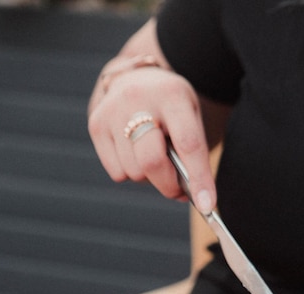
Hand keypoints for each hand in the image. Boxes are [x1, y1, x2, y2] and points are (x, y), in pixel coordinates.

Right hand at [88, 62, 215, 213]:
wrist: (136, 77)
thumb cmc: (170, 108)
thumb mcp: (190, 117)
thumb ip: (193, 154)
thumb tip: (195, 199)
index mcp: (172, 95)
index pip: (188, 144)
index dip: (199, 178)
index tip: (207, 205)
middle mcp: (138, 98)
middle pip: (152, 162)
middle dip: (168, 185)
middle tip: (177, 188)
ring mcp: (112, 111)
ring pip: (134, 173)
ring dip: (148, 176)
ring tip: (153, 155)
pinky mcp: (96, 125)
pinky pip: (117, 173)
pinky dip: (130, 172)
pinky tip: (134, 152)